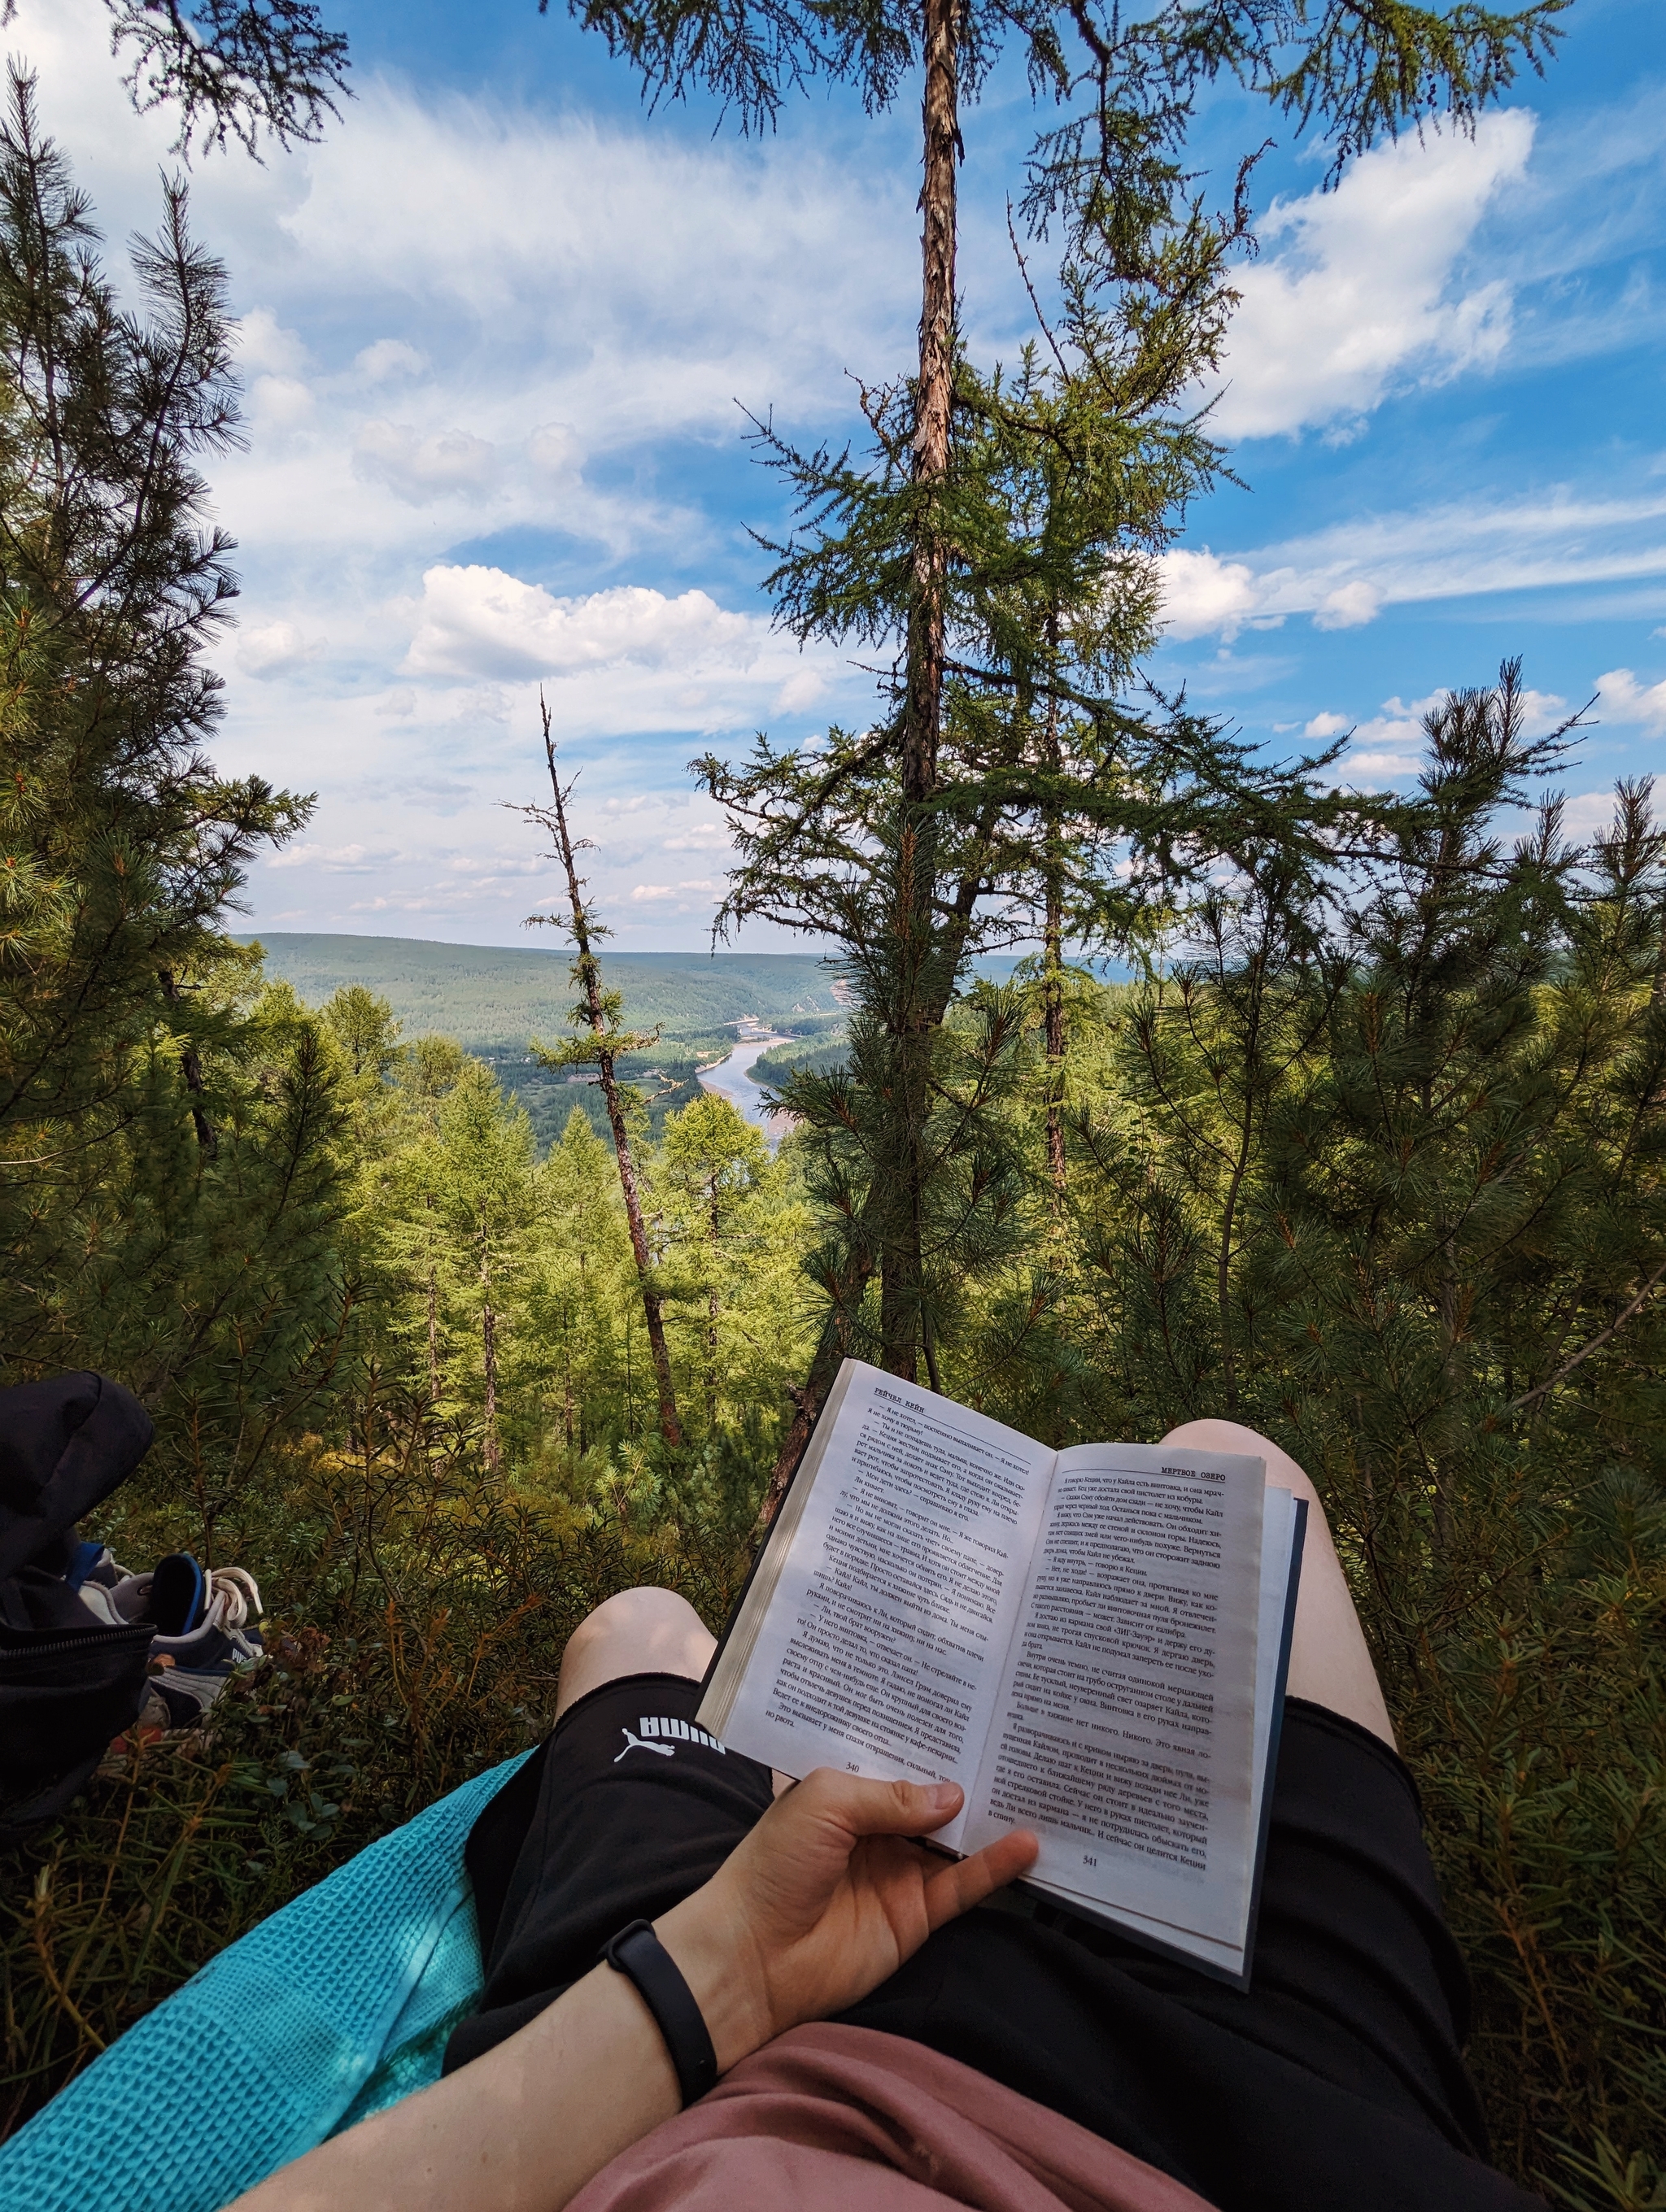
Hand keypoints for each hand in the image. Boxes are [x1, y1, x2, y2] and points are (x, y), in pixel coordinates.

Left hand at [656, 1771, 1037, 2072]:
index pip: (897, 1757)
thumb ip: (890, 1795)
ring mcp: (899, 1870)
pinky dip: (996, 1866)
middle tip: (1019, 1740)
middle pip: (934, 1797)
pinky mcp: (916, 1915)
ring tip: (1039, 1787)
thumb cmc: (773, 1866)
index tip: (976, 1707)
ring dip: (992, 1818)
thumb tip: (953, 1796)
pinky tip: (1027, 1843)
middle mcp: (876, 1827)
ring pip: (956, 1839)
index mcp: (845, 1791)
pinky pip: (964, 1886)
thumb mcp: (824, 1803)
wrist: (753, 1959)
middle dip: (971, 1773)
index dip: (930, 1738)